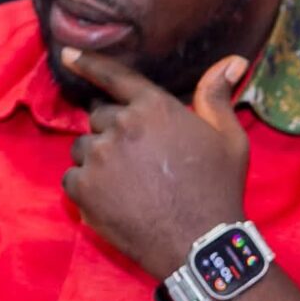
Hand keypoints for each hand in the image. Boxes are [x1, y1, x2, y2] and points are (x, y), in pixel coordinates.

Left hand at [59, 48, 252, 279]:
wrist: (200, 245)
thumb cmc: (218, 190)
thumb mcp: (230, 140)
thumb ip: (217, 97)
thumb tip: (232, 60)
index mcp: (155, 107)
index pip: (115, 77)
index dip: (89, 63)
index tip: (67, 55)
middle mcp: (121, 125)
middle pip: (99, 118)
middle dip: (113, 134)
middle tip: (137, 163)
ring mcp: (99, 156)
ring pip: (83, 148)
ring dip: (98, 161)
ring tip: (126, 186)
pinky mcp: (82, 187)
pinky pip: (72, 177)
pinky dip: (86, 188)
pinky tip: (112, 202)